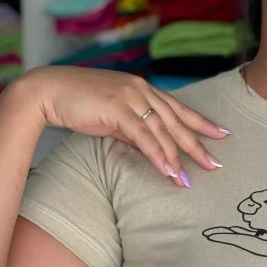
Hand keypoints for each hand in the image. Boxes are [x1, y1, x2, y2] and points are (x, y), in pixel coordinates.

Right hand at [17, 66, 229, 185]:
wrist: (45, 92)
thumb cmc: (75, 102)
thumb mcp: (111, 115)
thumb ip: (132, 128)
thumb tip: (150, 146)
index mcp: (141, 88)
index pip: (177, 107)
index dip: (200, 122)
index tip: (221, 134)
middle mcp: (140, 89)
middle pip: (176, 121)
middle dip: (197, 144)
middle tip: (214, 165)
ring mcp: (129, 96)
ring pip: (162, 130)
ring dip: (177, 157)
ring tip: (189, 179)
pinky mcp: (117, 108)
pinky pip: (143, 136)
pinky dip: (157, 154)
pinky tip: (167, 170)